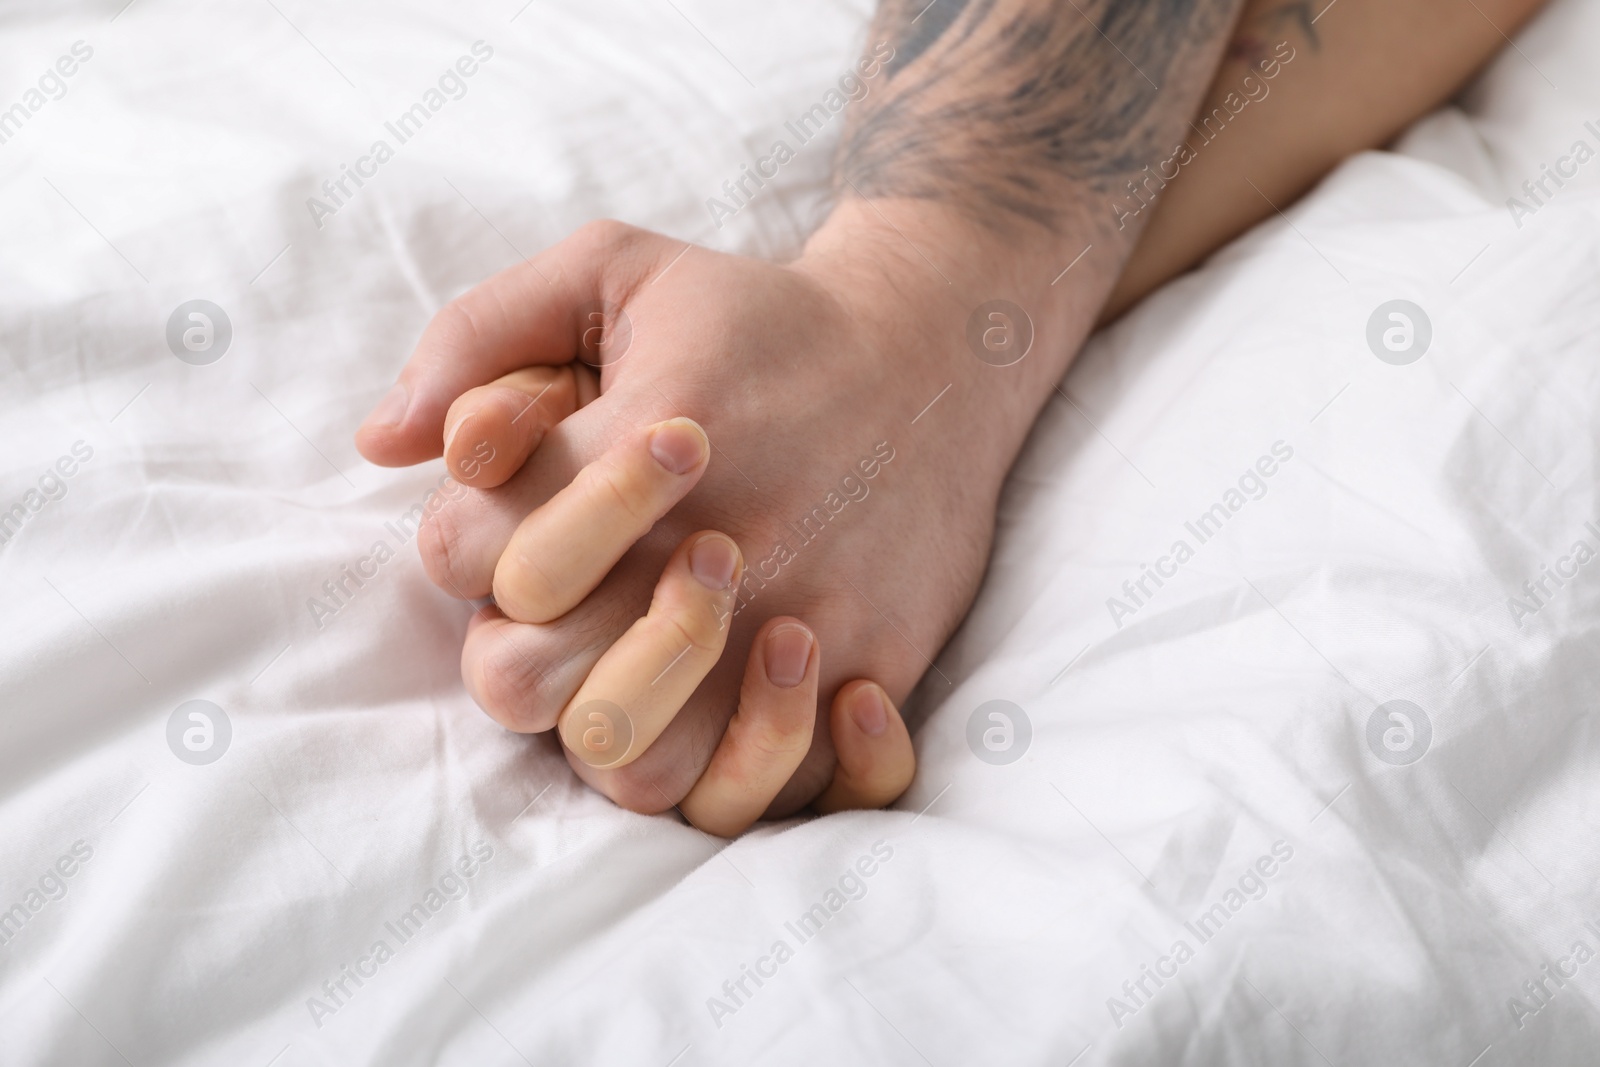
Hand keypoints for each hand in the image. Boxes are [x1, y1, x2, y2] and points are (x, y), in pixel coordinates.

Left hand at [357, 207, 1035, 813]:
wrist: (939, 358)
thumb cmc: (755, 322)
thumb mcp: (613, 269)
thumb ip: (477, 335)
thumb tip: (380, 441)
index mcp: (640, 438)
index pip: (464, 553)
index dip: (464, 544)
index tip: (517, 517)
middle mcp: (717, 540)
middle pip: (521, 680)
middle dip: (513, 645)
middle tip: (563, 605)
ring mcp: (800, 617)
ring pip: (632, 763)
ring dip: (605, 720)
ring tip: (632, 662)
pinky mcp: (871, 666)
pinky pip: (767, 790)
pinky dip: (729, 771)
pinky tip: (727, 704)